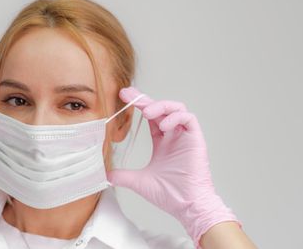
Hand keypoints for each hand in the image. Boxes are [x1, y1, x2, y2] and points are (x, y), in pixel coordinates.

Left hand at [107, 87, 241, 247]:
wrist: (188, 206)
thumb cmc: (170, 195)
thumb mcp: (139, 182)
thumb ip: (123, 175)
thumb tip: (106, 174)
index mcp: (162, 142)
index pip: (150, 116)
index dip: (138, 105)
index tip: (123, 97)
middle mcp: (174, 136)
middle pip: (161, 108)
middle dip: (144, 99)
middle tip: (127, 94)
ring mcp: (185, 137)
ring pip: (176, 108)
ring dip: (160, 106)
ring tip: (146, 112)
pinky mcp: (196, 139)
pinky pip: (188, 119)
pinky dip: (175, 117)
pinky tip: (163, 126)